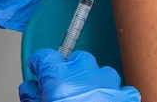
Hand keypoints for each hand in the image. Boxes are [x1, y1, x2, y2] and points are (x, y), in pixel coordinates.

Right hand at [19, 49, 140, 101]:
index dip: (39, 63)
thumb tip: (31, 91)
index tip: (37, 68)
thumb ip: (33, 99)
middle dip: (70, 71)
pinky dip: (116, 97)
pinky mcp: (125, 99)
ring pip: (102, 72)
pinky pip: (122, 90)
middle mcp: (85, 77)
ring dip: (94, 83)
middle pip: (77, 59)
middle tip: (63, 90)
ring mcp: (108, 86)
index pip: (45, 57)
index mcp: (60, 80)